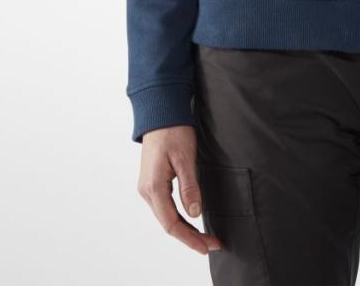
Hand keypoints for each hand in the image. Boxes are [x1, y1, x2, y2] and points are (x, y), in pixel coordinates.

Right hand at [136, 125, 223, 255]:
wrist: (160, 113)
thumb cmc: (173, 131)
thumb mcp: (185, 158)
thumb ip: (190, 187)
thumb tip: (195, 214)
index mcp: (153, 187)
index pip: (171, 223)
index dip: (190, 238)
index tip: (207, 247)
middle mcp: (147, 191)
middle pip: (168, 224)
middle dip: (190, 237)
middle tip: (212, 244)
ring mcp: (148, 188)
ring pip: (166, 218)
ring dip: (185, 230)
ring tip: (205, 238)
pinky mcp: (153, 184)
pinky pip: (165, 208)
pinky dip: (179, 219)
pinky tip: (191, 222)